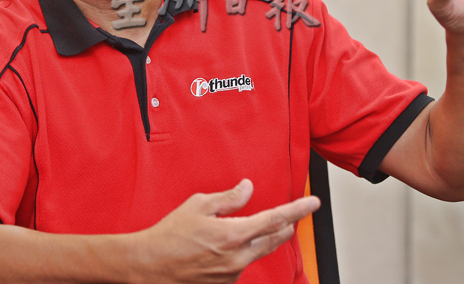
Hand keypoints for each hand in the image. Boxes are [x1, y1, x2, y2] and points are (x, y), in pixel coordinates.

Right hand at [131, 179, 319, 283]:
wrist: (149, 266)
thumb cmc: (170, 234)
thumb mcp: (199, 205)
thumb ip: (229, 197)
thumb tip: (249, 189)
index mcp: (233, 235)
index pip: (275, 219)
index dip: (297, 210)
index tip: (313, 203)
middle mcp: (237, 258)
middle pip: (274, 239)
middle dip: (285, 226)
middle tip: (289, 216)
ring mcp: (232, 274)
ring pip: (257, 252)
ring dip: (258, 240)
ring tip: (239, 229)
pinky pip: (241, 265)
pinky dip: (239, 253)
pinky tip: (220, 248)